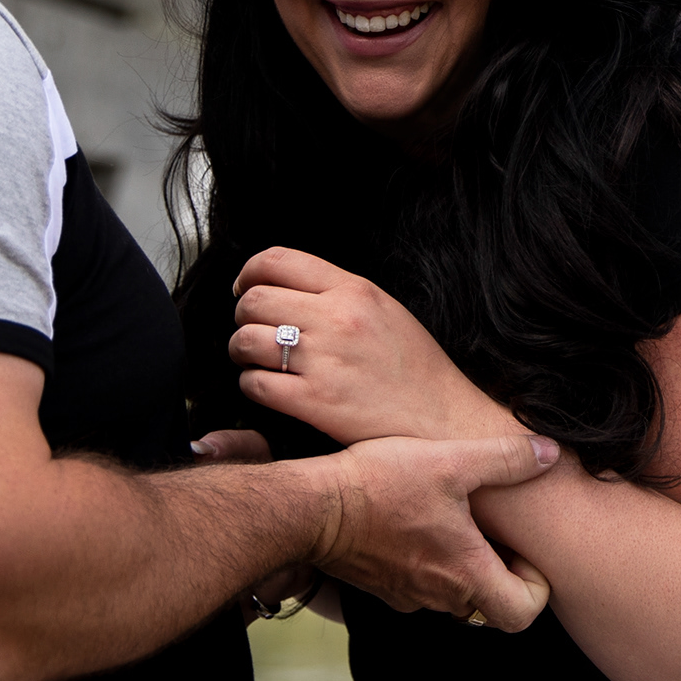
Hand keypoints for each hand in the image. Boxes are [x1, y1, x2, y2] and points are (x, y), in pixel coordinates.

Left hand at [230, 248, 514, 448]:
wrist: (441, 419)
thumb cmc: (414, 369)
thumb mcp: (385, 310)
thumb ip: (340, 293)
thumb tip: (287, 287)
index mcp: (354, 291)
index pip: (277, 260)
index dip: (249, 272)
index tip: (245, 287)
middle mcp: (336, 320)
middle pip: (254, 300)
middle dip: (242, 315)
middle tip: (251, 329)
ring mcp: (324, 361)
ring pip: (246, 340)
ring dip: (240, 350)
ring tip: (253, 359)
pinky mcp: (314, 402)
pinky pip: (255, 384)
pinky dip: (251, 385)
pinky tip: (267, 388)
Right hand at [299, 430, 558, 629]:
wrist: (311, 508)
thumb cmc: (381, 486)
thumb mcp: (451, 461)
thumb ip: (505, 459)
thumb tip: (550, 453)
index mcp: (465, 575)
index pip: (522, 614)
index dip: (536, 586)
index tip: (522, 550)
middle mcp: (439, 597)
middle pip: (490, 605)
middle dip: (501, 572)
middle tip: (494, 531)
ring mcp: (407, 596)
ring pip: (454, 595)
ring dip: (464, 566)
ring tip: (457, 520)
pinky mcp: (381, 587)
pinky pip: (421, 586)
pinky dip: (431, 563)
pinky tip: (420, 522)